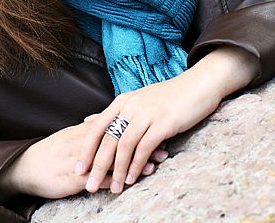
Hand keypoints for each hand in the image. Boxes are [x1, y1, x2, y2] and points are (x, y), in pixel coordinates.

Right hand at [0, 120, 167, 201]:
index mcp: (85, 130)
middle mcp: (85, 141)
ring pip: (112, 158)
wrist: (25, 166)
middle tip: (164, 145)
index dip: (136, 128)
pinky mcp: (75, 177)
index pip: (115, 126)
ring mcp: (81, 159)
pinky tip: (130, 183)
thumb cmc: (50, 152)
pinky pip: (98, 178)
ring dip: (134, 162)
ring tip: (155, 164)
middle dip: (142, 143)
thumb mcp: (69, 136)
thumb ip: (88, 131)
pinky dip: (116, 180)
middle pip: (119, 140)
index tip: (156, 128)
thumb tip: (104, 124)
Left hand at [75, 46, 258, 194]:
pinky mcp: (163, 122)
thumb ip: (117, 113)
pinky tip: (133, 178)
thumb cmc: (168, 97)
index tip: (78, 169)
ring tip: (114, 189)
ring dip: (117, 170)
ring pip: (124, 146)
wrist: (196, 86)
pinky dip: (136, 165)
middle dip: (97, 165)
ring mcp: (147, 113)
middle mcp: (131, 106)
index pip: (97, 127)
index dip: (86, 149)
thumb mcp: (138, 100)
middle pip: (108, 139)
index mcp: (122, 101)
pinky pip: (144, 147)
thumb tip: (91, 121)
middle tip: (89, 185)